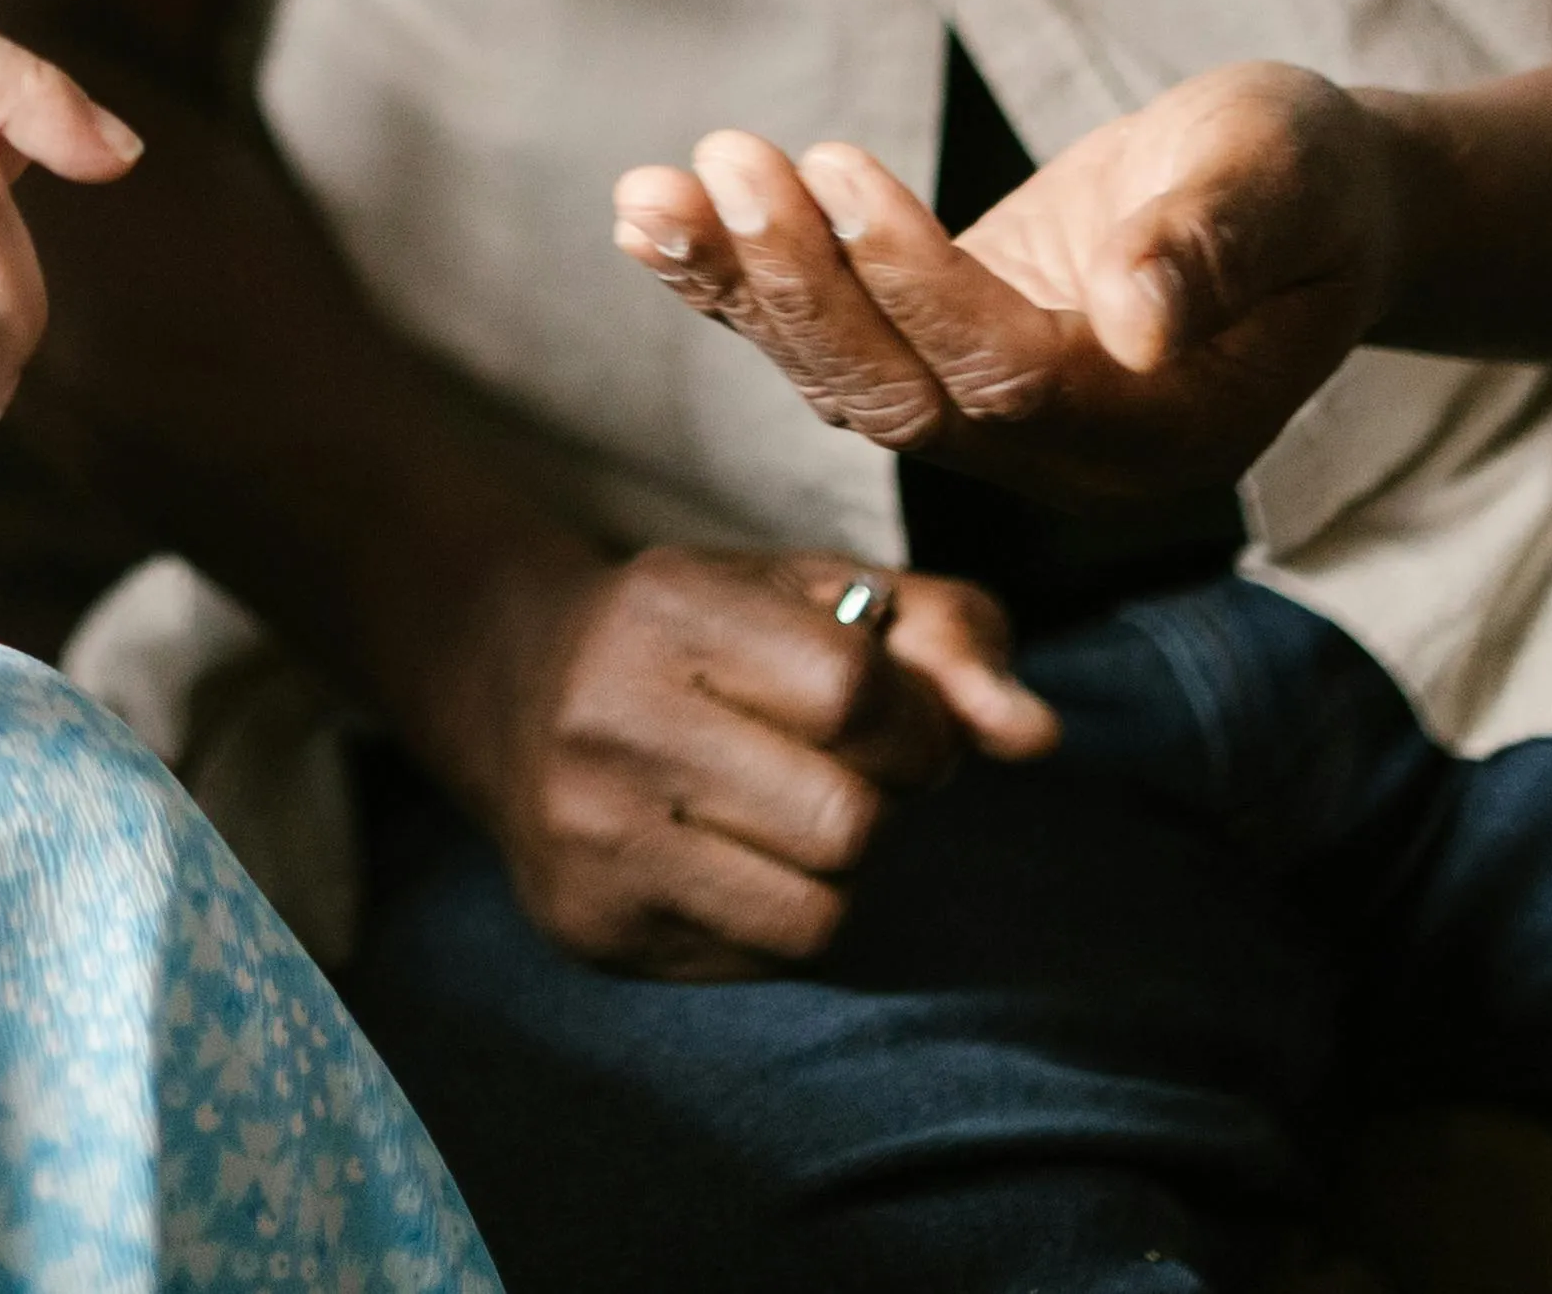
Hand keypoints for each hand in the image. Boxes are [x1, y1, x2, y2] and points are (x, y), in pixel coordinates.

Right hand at [442, 542, 1049, 977]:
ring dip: (836, 872)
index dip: (914, 721)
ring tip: (792, 819)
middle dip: (879, 802)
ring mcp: (591, 835)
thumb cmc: (705, 635)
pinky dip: (780, 916)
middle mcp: (612, 720)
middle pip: (847, 822)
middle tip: (843, 773)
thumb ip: (949, 638)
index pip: (855, 691)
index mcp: (671, 608)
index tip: (894, 719)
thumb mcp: (814, 593)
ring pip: (816, 911)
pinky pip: (762, 959)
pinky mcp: (590, 925)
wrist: (512, 688)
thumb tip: (1039, 736)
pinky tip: (735, 859)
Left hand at [615, 61, 1411, 516]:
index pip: (1008, 378)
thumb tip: (1138, 313)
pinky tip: (654, 217)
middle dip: (799, 284)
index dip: (915, 282)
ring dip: (739, 286)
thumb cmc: (1305, 180)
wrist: (1299, 202)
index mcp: (1158, 433)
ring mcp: (996, 423)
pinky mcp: (940, 362)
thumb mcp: (1285, 181)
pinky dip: (736, 281)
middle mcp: (1063, 456)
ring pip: (843, 378)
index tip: (838, 166)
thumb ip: (1213, 245)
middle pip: (901, 399)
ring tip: (650, 195)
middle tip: (727, 160)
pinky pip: (827, 338)